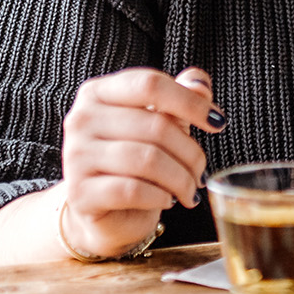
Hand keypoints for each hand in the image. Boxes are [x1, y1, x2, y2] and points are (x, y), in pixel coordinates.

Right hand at [57, 66, 219, 258]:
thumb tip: (199, 82)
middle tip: (201, 171)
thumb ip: (179, 99)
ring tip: (189, 189)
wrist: (105, 212)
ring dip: (181, 179)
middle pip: (155, 126)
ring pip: (147, 160)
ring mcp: (76, 157)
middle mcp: (81, 120)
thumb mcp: (159, 125)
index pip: (149, 84)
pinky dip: (161, 196)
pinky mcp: (80, 193)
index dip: (190, 102)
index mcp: (98, 93)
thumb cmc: (134, 162)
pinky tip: (168, 200)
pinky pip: (133, 190)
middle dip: (191, 153)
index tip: (218, 123)